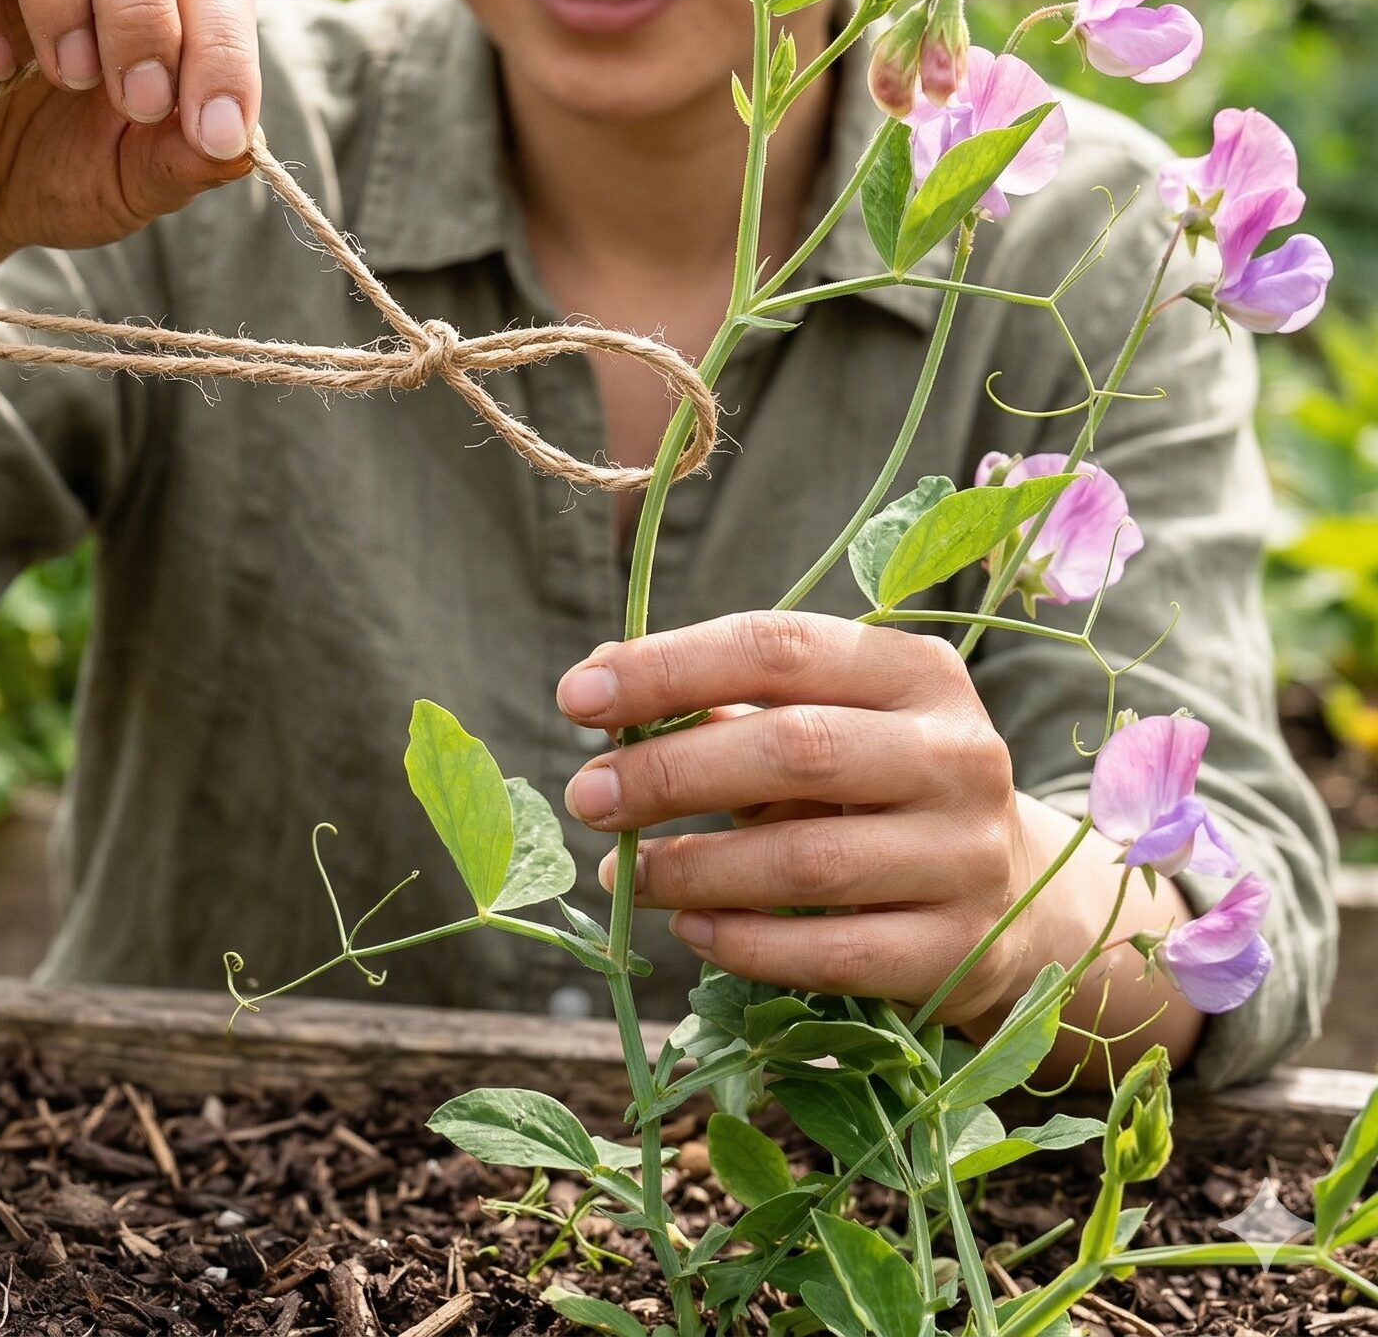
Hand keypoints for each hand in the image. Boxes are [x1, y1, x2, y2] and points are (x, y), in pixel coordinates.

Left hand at [556, 611, 1041, 1024]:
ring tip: (625, 874)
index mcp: (916, 671)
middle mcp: (956, 753)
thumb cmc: (881, 789)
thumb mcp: (827, 723)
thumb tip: (597, 691)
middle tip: (588, 797)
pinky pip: (832, 951)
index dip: (669, 668)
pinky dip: (745, 943)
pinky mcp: (961, 952)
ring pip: (805, 859)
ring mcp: (966, 856)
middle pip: (790, 748)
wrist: (1022, 901)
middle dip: (669, 773)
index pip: (777, 648)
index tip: (577, 699)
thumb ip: (726, 702)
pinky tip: (689, 930)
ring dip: (692, 868)